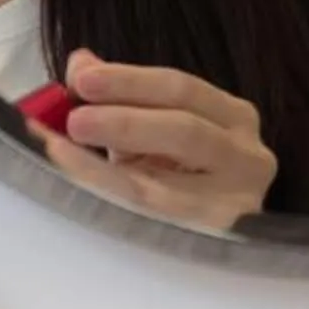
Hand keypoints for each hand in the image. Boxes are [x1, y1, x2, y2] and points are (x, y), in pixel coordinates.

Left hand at [34, 50, 276, 230]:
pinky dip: (107, 206)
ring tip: (62, 152)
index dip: (130, 81)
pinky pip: (148, 226)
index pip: (182, 89)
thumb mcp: (152, 128)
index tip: (81, 78)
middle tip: (75, 118)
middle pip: (184, 131)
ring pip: (164, 187)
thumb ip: (120, 95)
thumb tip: (80, 63)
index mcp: (234, 117)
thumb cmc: (177, 176)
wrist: (210, 240)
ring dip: (105, 169)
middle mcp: (246, 158)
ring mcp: (233, 205)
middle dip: (124, 121)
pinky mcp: (210, 245)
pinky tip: (75, 195)